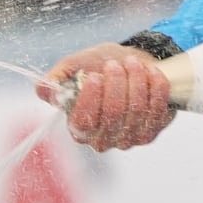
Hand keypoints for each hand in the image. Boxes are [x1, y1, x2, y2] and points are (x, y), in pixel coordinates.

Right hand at [37, 42, 175, 150]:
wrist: (131, 65)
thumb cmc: (99, 67)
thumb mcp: (75, 67)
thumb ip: (56, 79)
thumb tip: (45, 88)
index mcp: (79, 129)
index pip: (83, 122)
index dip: (90, 98)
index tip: (95, 75)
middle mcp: (103, 140)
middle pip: (112, 114)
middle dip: (116, 83)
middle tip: (115, 63)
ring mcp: (130, 138)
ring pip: (136, 110)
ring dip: (136, 80)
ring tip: (132, 62)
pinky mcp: (153, 130)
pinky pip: (158, 108)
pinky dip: (156, 86)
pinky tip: (151, 71)